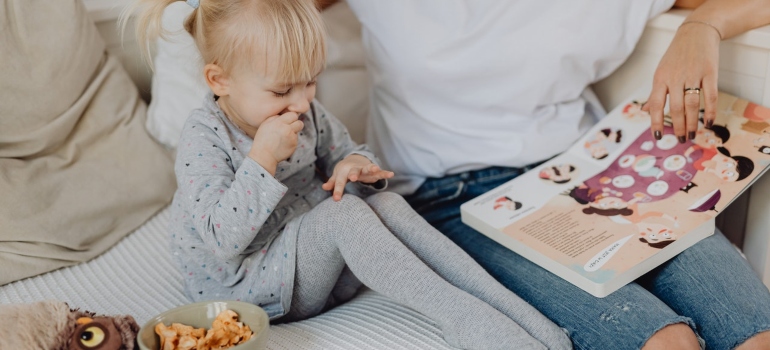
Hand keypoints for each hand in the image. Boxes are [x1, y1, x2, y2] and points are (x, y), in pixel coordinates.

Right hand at [249, 112, 303, 173]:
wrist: (264, 155)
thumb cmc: (263, 139)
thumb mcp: (265, 124)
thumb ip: (276, 117)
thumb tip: (285, 114)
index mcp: (279, 122)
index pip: (293, 114)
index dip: (291, 117)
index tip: (287, 120)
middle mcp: (287, 128)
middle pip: (299, 122)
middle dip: (295, 124)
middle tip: (288, 128)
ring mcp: (292, 137)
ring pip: (298, 131)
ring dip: (293, 131)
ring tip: (284, 136)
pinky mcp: (294, 144)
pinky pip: (296, 139)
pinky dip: (291, 140)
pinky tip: (283, 143)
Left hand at [322, 154, 394, 200]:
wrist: (355, 159)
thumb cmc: (344, 171)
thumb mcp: (337, 176)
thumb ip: (332, 182)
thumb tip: (323, 187)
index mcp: (344, 171)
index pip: (340, 182)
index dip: (337, 190)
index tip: (336, 199)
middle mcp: (355, 169)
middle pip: (354, 172)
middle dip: (353, 174)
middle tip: (352, 178)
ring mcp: (365, 169)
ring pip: (368, 168)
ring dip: (371, 168)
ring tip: (375, 168)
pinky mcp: (374, 171)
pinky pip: (380, 172)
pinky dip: (385, 173)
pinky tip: (391, 174)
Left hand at [643, 22, 720, 142]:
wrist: (696, 33)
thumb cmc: (676, 56)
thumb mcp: (661, 72)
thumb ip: (655, 93)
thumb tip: (645, 111)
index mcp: (660, 79)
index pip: (656, 104)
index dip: (656, 122)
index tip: (658, 136)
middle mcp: (675, 78)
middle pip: (676, 108)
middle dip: (678, 126)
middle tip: (681, 139)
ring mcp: (693, 75)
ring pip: (692, 104)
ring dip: (692, 123)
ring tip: (692, 134)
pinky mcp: (709, 72)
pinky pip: (710, 95)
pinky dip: (709, 110)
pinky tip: (708, 122)